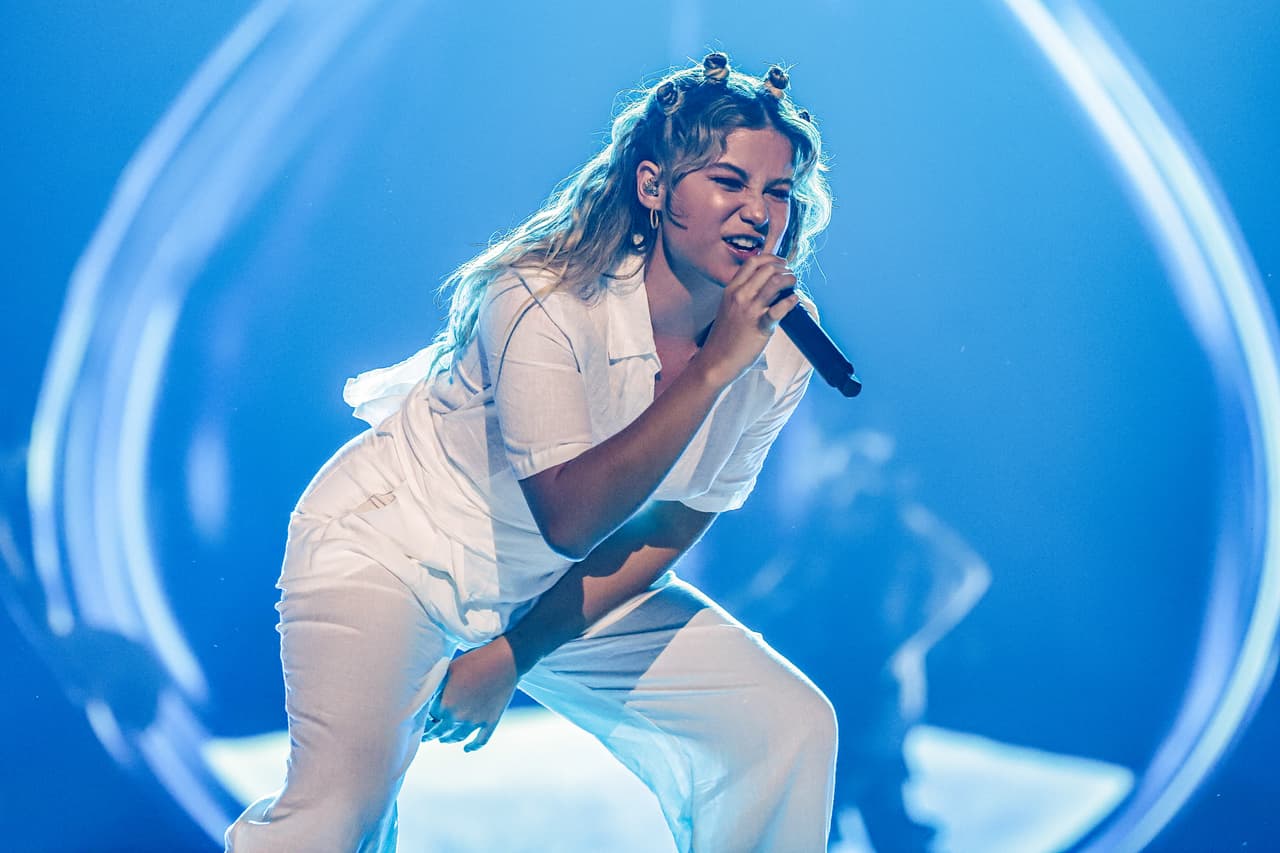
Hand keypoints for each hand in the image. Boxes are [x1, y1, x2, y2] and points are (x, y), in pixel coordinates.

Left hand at [421, 636, 517, 751]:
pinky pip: (480, 741)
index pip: (430, 716)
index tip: (425, 715)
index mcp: (445, 705)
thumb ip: (436, 687)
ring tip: (444, 739)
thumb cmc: (474, 660)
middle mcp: (459, 718)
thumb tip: (425, 697)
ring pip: (458, 738)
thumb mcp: (449, 670)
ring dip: (449, 739)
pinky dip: (473, 747)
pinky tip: (467, 749)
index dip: (428, 714)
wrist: (504, 660)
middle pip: (440, 732)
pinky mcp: (491, 722)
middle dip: (432, 734)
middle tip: (427, 735)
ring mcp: (476, 722)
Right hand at [697, 254, 798, 385]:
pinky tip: (794, 300)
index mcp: (731, 290)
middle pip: (767, 268)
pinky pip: (779, 309)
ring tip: (794, 284)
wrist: (716, 361)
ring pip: (775, 283)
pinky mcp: (760, 327)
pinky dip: (790, 301)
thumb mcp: (728, 307)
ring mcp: (750, 311)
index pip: (753, 262)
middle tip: (790, 275)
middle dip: (784, 268)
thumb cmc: (724, 336)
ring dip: (789, 279)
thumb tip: (764, 284)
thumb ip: (742, 294)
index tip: (781, 263)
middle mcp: (740, 296)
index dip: (771, 258)